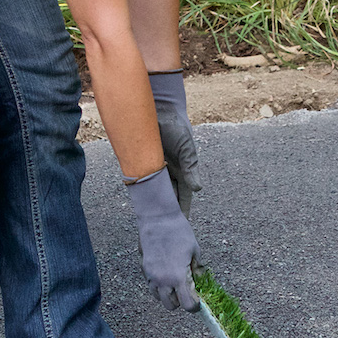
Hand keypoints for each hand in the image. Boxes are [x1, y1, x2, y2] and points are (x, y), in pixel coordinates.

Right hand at [128, 169, 201, 311]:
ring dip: (168, 296)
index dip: (194, 307)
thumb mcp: (195, 252)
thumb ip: (197, 271)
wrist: (158, 219)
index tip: (198, 303)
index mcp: (179, 277)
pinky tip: (166, 276)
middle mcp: (163, 280)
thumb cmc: (180, 233)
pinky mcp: (145, 270)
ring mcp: (152, 276)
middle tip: (187, 292)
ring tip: (176, 284)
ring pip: (159, 298)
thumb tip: (199, 283)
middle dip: (181, 302)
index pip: (187, 304)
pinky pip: (151, 287)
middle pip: (171, 306)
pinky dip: (159, 287)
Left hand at [149, 71, 200, 216]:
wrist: (160, 109)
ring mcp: (155, 168)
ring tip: (151, 220)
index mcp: (182, 171)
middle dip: (167, 211)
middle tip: (164, 228)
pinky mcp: (142, 161)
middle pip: (168, 196)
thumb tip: (198, 189)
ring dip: (153, 203)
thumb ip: (191, 169)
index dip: (182, 210)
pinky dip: (140, 189)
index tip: (181, 225)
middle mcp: (169, 172)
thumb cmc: (177, 127)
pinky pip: (141, 179)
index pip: (183, 196)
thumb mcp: (187, 150)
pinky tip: (139, 202)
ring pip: (155, 190)